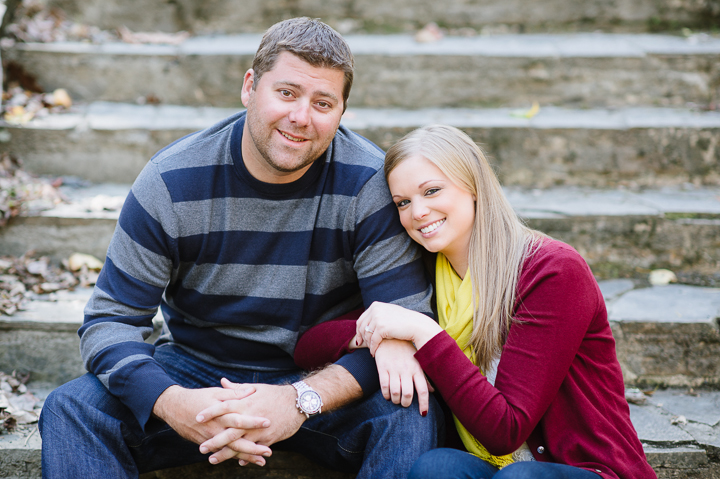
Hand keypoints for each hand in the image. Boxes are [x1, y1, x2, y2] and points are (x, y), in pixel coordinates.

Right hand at [152, 383, 271, 464]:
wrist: (174, 408)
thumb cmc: (197, 397)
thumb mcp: (216, 393)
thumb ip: (235, 393)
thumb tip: (252, 390)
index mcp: (220, 414)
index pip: (239, 419)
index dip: (253, 421)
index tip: (268, 423)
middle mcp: (215, 428)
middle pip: (236, 441)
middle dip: (253, 448)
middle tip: (269, 452)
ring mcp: (210, 438)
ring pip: (230, 450)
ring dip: (246, 456)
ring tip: (261, 461)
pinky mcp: (205, 443)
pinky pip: (221, 452)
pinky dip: (233, 457)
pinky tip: (244, 461)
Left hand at [196, 378, 304, 465]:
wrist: (297, 402)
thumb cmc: (274, 394)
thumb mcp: (255, 388)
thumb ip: (236, 388)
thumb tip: (222, 381)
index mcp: (246, 403)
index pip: (224, 407)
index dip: (211, 412)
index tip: (197, 418)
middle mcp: (251, 418)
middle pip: (229, 431)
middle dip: (214, 441)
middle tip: (201, 447)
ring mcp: (259, 430)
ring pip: (240, 444)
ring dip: (225, 454)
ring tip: (212, 459)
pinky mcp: (269, 439)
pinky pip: (255, 450)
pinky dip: (246, 457)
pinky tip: (238, 462)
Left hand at [354, 302, 442, 354]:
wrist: (417, 325)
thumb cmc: (404, 321)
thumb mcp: (389, 313)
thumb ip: (378, 314)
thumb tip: (368, 321)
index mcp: (375, 306)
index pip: (361, 319)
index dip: (358, 330)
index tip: (359, 339)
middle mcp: (375, 310)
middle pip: (361, 327)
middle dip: (361, 337)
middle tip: (362, 346)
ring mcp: (378, 318)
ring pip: (367, 335)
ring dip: (368, 344)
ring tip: (371, 349)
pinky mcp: (381, 328)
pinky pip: (373, 341)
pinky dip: (372, 348)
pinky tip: (374, 353)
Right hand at [374, 339, 433, 415]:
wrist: (389, 336)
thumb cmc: (405, 350)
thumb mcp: (417, 361)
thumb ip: (424, 376)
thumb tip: (432, 391)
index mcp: (417, 369)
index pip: (423, 390)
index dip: (424, 404)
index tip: (423, 414)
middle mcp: (406, 370)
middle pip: (408, 394)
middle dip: (406, 403)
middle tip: (404, 403)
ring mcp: (394, 369)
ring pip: (395, 392)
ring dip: (395, 400)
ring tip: (396, 400)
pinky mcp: (382, 367)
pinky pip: (384, 386)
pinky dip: (386, 395)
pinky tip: (387, 395)